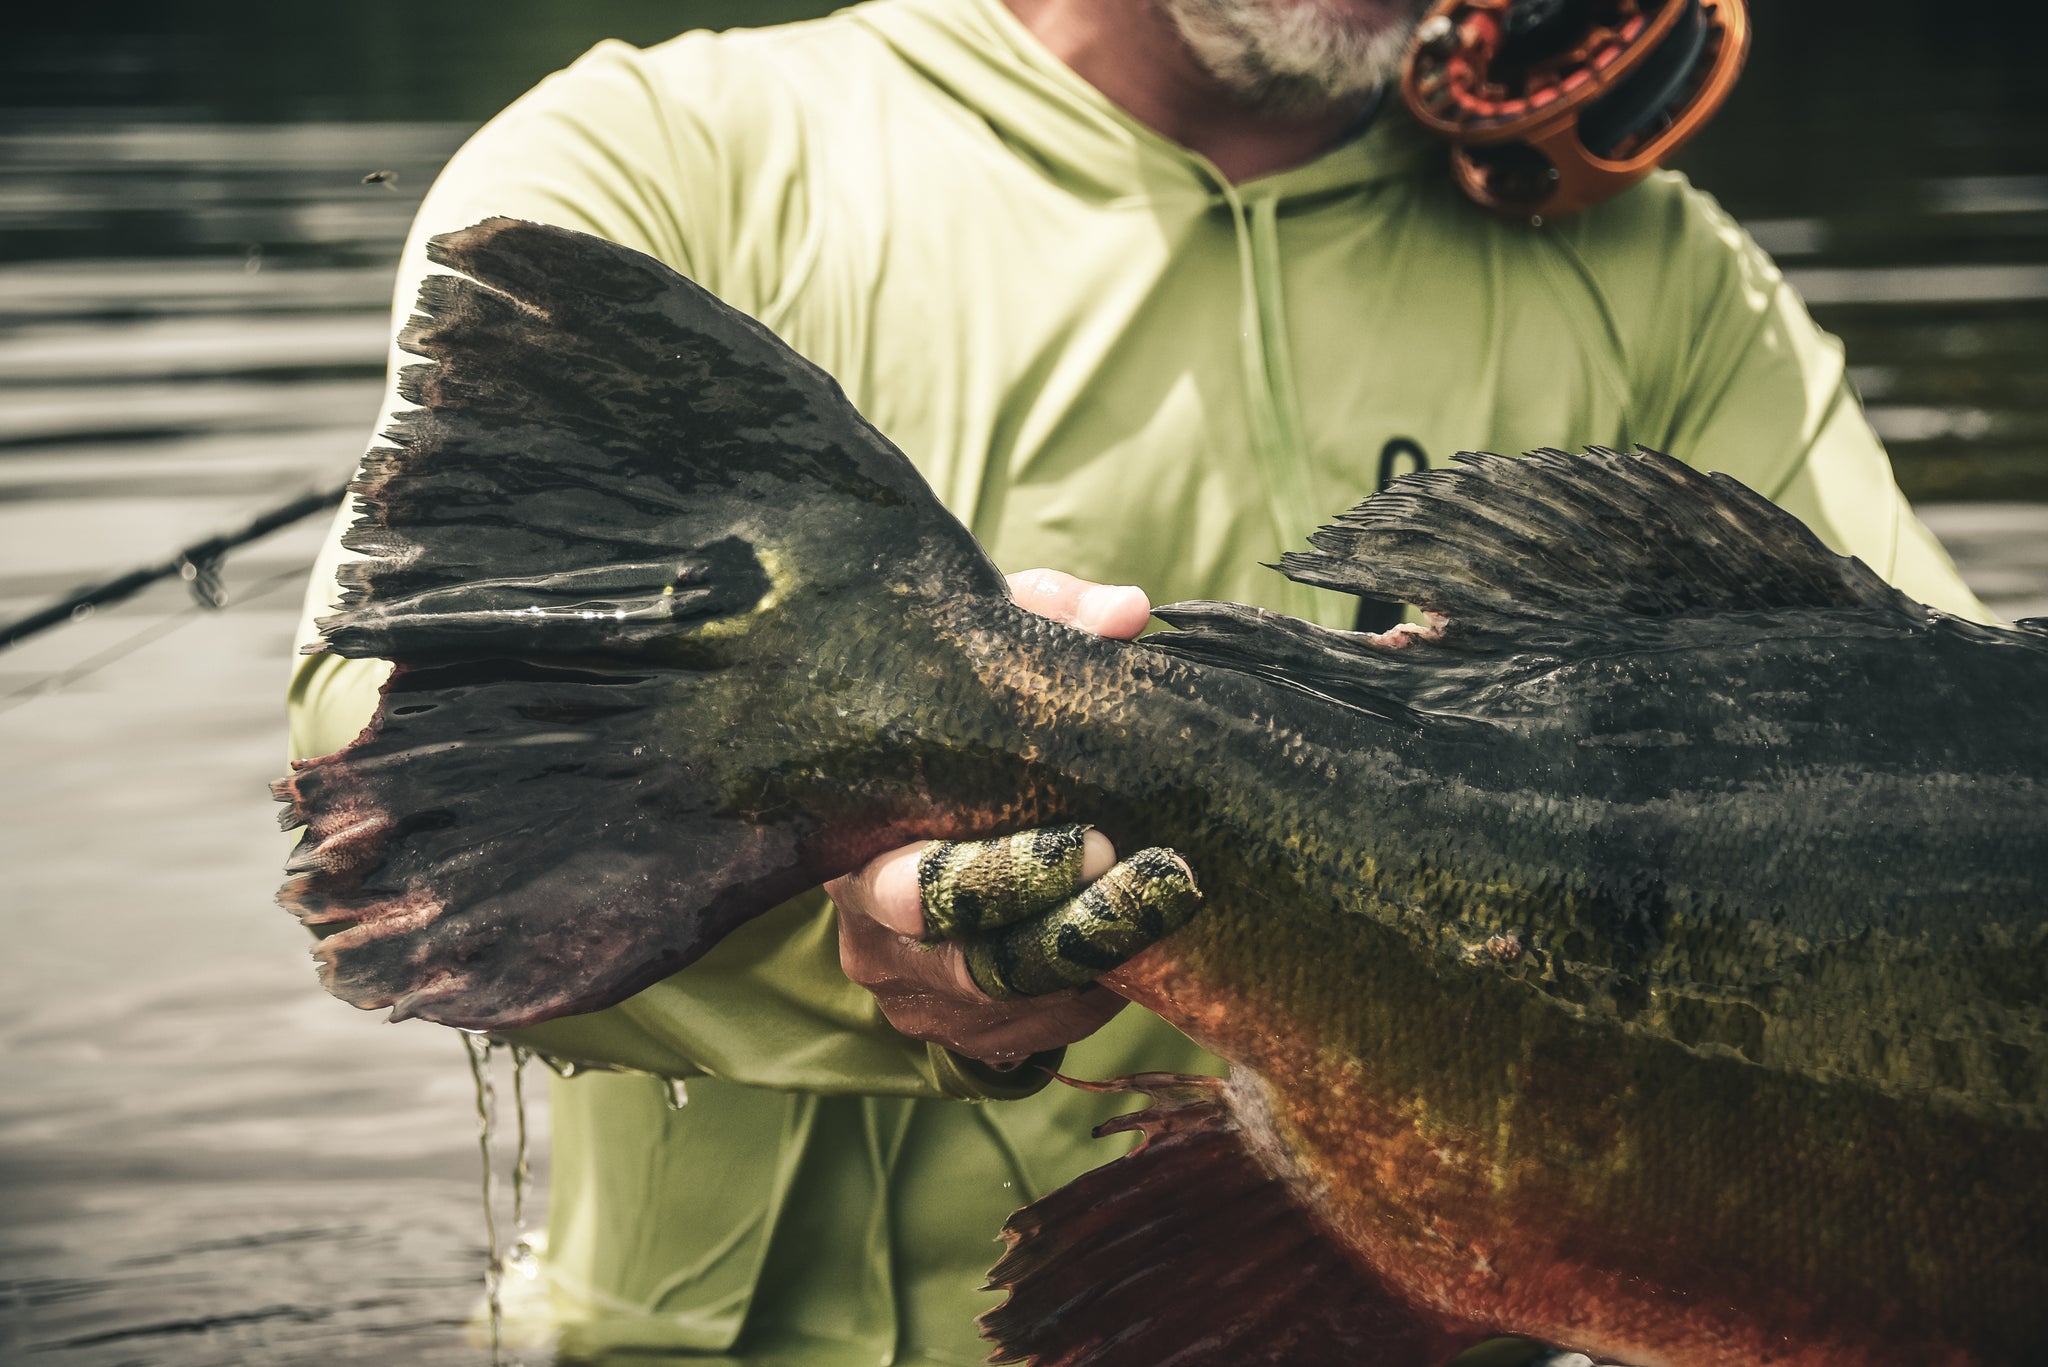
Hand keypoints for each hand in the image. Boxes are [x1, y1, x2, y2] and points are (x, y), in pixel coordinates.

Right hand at [830, 570, 1152, 1065]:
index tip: (1098, 839)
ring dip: (1103, 965)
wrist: (932, 810)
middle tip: (1160, 881)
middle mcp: (869, 933)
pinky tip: (1145, 945)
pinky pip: (1040, 1035)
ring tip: (1172, 906)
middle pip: (972, 961)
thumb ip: (1047, 619)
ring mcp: (912, 995)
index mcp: (855, 840)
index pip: (910, 886)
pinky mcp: (963, 1036)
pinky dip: (1098, 994)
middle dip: (1075, 927)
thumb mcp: (986, 652)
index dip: (1008, 874)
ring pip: (1016, 1008)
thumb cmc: (959, 723)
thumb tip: (1126, 613)